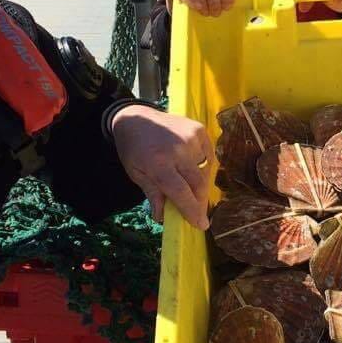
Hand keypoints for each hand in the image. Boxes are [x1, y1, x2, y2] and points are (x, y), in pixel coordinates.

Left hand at [112, 105, 212, 228]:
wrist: (136, 117)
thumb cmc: (133, 149)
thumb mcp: (136, 173)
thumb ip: (152, 194)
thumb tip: (162, 217)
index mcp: (158, 163)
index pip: (181, 192)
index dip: (191, 210)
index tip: (201, 225)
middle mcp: (178, 150)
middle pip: (198, 184)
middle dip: (200, 202)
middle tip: (199, 214)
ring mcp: (191, 138)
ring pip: (205, 171)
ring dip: (200, 184)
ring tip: (189, 186)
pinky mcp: (199, 130)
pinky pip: (208, 156)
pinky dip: (203, 166)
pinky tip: (191, 167)